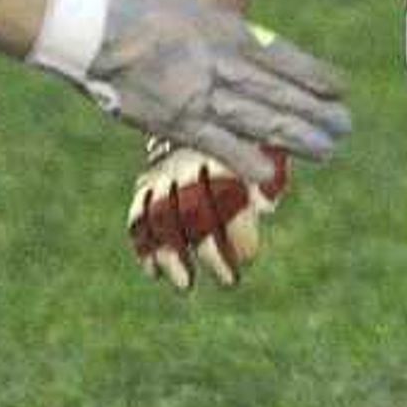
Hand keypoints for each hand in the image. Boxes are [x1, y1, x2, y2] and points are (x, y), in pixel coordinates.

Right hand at [80, 0, 350, 186]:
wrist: (82, 26)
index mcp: (222, 29)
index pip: (279, 56)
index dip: (311, 74)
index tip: (339, 87)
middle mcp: (219, 64)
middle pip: (277, 93)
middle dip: (314, 111)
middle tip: (346, 126)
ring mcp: (199, 95)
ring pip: (258, 120)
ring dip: (295, 136)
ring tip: (327, 149)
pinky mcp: (173, 120)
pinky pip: (217, 143)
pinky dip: (244, 158)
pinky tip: (270, 173)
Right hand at [129, 139, 286, 293]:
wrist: (206, 121)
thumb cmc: (248, 147)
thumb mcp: (267, 154)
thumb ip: (270, 178)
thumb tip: (266, 204)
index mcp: (222, 154)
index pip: (226, 195)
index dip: (237, 230)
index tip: (248, 257)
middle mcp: (188, 164)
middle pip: (193, 212)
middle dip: (211, 252)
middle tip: (230, 281)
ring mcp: (162, 175)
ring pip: (159, 218)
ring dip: (171, 256)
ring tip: (186, 285)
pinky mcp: (144, 186)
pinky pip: (137, 218)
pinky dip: (144, 246)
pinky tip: (155, 273)